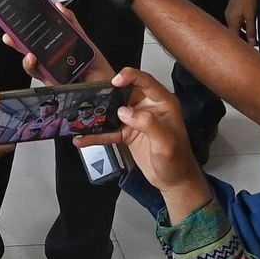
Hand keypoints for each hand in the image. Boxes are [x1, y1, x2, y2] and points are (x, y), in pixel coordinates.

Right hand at [11, 4, 116, 86]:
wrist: (111, 91)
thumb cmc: (100, 70)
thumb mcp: (86, 43)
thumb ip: (73, 25)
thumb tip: (59, 7)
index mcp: (60, 50)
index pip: (40, 39)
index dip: (27, 31)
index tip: (17, 20)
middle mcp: (53, 62)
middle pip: (31, 51)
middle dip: (18, 42)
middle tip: (9, 33)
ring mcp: (52, 75)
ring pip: (32, 66)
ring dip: (26, 58)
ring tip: (27, 51)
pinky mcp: (53, 86)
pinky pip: (40, 77)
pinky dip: (34, 67)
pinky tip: (33, 60)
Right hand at [82, 68, 208, 222]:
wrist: (175, 182)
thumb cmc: (178, 161)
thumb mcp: (166, 144)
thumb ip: (149, 124)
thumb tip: (126, 112)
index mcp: (163, 103)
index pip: (146, 81)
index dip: (130, 76)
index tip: (115, 81)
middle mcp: (148, 108)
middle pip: (125, 93)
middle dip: (108, 93)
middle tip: (93, 96)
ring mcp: (137, 120)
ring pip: (113, 110)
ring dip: (98, 114)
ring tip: (82, 116)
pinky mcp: (128, 133)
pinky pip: (109, 131)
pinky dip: (96, 135)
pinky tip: (83, 139)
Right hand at [225, 0, 257, 47]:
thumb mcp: (252, 16)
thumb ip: (252, 31)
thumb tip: (252, 44)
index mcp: (231, 21)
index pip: (234, 39)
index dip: (242, 46)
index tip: (251, 51)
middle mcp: (228, 17)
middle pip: (234, 34)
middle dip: (243, 41)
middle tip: (253, 48)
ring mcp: (231, 13)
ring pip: (236, 28)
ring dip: (244, 34)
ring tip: (254, 40)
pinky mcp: (234, 9)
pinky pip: (237, 22)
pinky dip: (244, 27)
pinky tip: (251, 27)